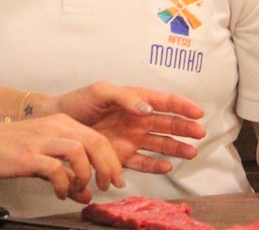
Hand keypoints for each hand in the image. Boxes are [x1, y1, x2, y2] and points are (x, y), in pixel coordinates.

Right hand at [0, 112, 123, 203]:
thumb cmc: (8, 148)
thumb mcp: (43, 158)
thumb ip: (67, 174)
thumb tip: (86, 194)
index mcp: (61, 123)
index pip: (98, 138)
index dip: (112, 160)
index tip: (116, 178)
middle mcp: (55, 127)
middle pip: (96, 142)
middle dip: (107, 167)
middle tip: (106, 186)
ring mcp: (42, 140)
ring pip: (79, 152)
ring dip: (85, 175)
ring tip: (79, 189)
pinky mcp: (29, 155)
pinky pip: (56, 169)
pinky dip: (64, 184)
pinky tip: (59, 192)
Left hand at [49, 81, 205, 173]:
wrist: (58, 122)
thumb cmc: (78, 102)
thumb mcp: (100, 91)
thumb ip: (124, 97)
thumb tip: (147, 108)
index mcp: (135, 100)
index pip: (164, 101)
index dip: (182, 106)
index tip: (198, 112)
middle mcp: (137, 119)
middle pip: (167, 123)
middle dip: (185, 128)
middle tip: (200, 133)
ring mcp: (131, 138)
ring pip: (160, 143)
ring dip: (177, 147)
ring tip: (191, 152)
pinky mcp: (122, 155)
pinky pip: (143, 161)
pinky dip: (155, 165)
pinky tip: (168, 166)